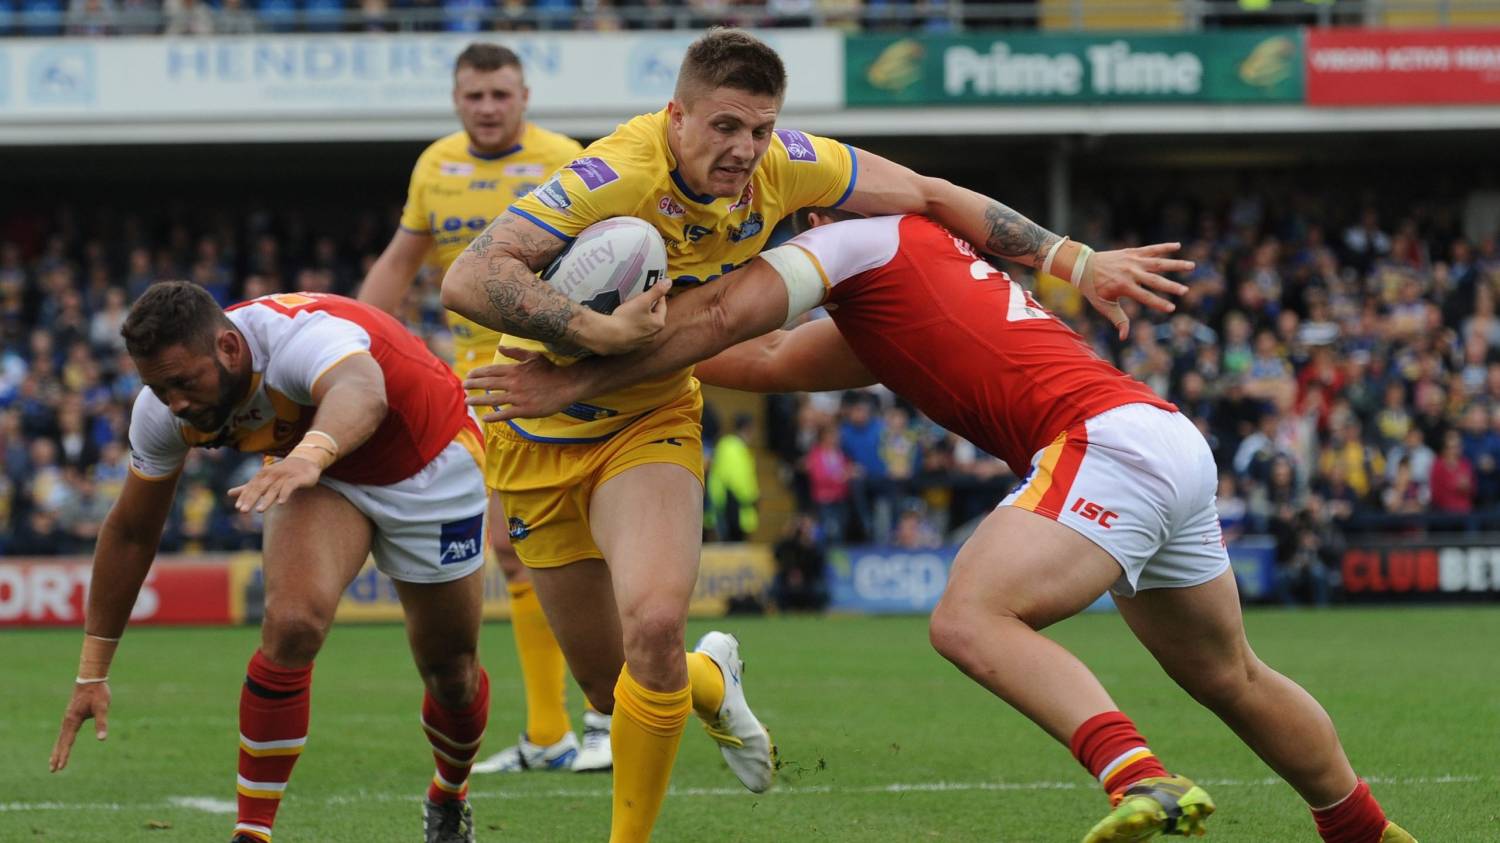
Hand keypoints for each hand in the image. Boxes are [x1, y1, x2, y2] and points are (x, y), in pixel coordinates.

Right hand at [50, 681, 110, 771]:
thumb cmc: (97, 693)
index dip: (64, 755)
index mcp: (73, 720)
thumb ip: (101, 723)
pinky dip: (61, 742)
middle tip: (52, 770)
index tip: (60, 767)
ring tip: (53, 762)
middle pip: (60, 742)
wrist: (90, 679)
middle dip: (57, 756)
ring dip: (57, 750)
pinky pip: (64, 733)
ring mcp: (68, 719)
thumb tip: (102, 739)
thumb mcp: (102, 707)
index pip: (68, 742)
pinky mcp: (71, 716)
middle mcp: (67, 721)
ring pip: (61, 738)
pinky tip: (62, 745)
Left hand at [229, 456, 322, 512]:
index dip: (244, 497)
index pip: (251, 487)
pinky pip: (289, 486)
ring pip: (274, 489)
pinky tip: (281, 503)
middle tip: (243, 511)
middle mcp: (272, 474)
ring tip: (259, 511)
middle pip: (260, 488)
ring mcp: (285, 476)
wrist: (305, 463)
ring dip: (266, 500)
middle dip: (251, 499)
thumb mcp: (264, 480)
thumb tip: (228, 493)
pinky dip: (285, 494)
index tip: (238, 507)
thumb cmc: (281, 474)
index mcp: (263, 475)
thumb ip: (248, 488)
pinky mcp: (297, 479)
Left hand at [465, 347, 581, 421]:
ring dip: (478, 400)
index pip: (491, 371)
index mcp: (515, 370)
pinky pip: (505, 413)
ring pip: (493, 399)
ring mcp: (518, 397)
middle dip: (473, 385)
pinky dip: (494, 416)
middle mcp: (513, 383)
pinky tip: (485, 418)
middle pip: (488, 384)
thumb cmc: (551, 370)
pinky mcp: (525, 410)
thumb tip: (499, 347)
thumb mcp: (533, 356)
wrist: (567, 385)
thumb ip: (515, 352)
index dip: (478, 374)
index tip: (468, 376)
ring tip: (467, 402)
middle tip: (463, 387)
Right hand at [586, 279, 670, 355]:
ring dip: (640, 317)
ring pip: (644, 325)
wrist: (608, 336)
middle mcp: (653, 335)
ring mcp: (642, 341)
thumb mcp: (642, 300)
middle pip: (653, 316)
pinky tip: (624, 321)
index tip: (653, 290)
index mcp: (658, 323)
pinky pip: (634, 332)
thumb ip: (656, 291)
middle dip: (648, 306)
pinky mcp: (631, 345)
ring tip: (631, 309)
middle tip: (641, 298)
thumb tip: (668, 282)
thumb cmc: (626, 319)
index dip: (658, 295)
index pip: (662, 305)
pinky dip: (632, 326)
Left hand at [1081, 243, 1192, 339]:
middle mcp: (1130, 272)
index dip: (1159, 303)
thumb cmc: (1094, 288)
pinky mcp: (1132, 252)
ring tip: (1191, 266)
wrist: (1083, 265)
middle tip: (1185, 291)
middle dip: (1171, 286)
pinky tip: (1178, 246)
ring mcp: (1132, 261)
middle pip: (1155, 280)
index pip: (1145, 297)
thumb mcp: (1104, 306)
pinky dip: (1164, 247)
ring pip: (1157, 262)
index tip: (1172, 308)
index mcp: (1124, 286)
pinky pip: (1151, 249)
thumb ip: (1118, 319)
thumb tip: (1124, 337)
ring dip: (1175, 264)